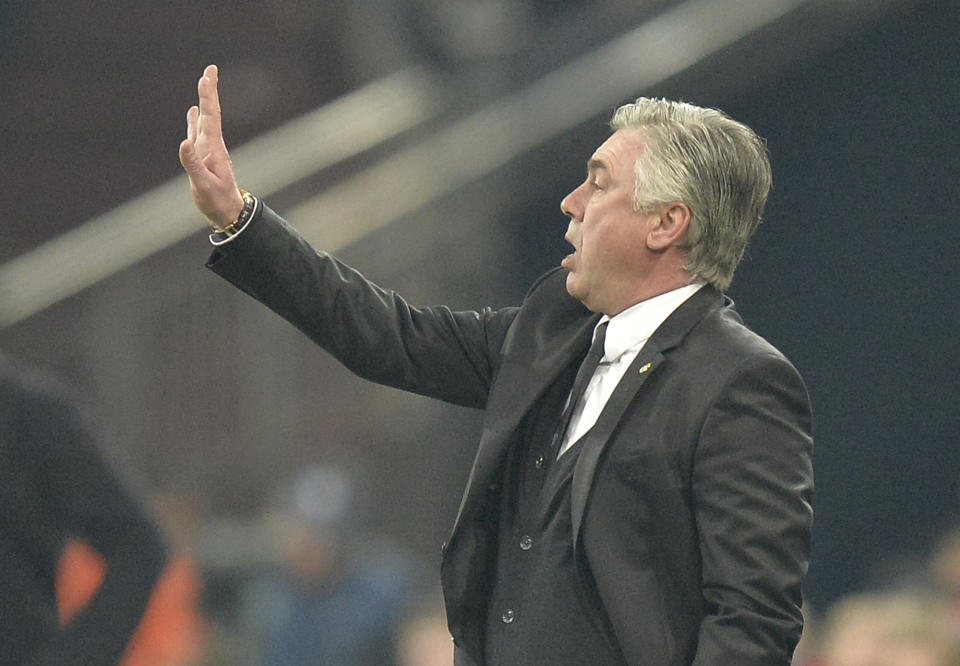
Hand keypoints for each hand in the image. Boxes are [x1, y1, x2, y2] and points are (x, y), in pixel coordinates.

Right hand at [179, 65, 244, 229]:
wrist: (228, 212)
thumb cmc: (217, 201)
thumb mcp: (203, 185)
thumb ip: (192, 164)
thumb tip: (184, 142)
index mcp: (213, 148)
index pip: (210, 116)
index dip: (208, 95)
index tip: (208, 76)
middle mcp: (211, 145)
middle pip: (209, 112)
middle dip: (209, 91)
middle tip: (210, 69)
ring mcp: (207, 150)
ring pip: (204, 119)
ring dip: (203, 101)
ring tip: (204, 83)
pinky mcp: (203, 157)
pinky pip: (196, 133)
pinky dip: (193, 120)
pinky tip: (192, 111)